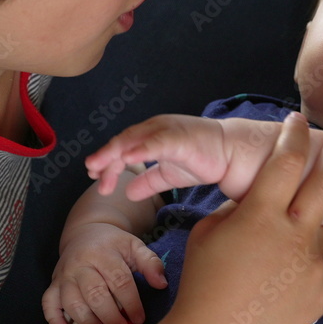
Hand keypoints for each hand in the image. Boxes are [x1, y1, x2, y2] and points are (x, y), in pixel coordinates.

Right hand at [42, 223, 166, 323]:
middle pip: (94, 292)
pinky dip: (54, 320)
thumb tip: (161, 284)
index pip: (119, 280)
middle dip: (109, 315)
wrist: (86, 232)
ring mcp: (65, 275)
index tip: (139, 318)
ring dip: (85, 320)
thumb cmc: (114, 244)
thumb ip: (150, 263)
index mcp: (104, 253)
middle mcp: (81, 263)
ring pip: (71, 301)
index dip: (131, 302)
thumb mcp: (135, 246)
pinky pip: (48, 303)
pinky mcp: (53, 284)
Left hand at [86, 115, 231, 198]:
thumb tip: (129, 194)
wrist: (231, 154)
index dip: (107, 161)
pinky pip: (156, 143)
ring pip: (134, 140)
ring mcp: (166, 131)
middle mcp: (155, 129)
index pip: (122, 147)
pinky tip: (128, 158)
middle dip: (105, 158)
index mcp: (151, 136)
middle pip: (122, 142)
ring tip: (99, 166)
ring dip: (114, 152)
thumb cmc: (201, 159)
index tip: (96, 178)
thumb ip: (148, 182)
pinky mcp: (179, 138)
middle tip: (91, 172)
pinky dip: (141, 149)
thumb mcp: (168, 175)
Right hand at [120, 112, 322, 323]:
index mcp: (259, 214)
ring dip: (315, 226)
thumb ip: (240, 205)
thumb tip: (260, 190)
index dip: (293, 133)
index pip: (285, 158)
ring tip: (288, 245)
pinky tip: (310, 261)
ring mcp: (314, 264)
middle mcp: (293, 234)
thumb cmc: (202, 282)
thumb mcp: (208, 231)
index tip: (296, 120)